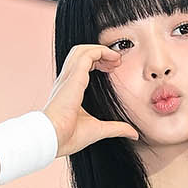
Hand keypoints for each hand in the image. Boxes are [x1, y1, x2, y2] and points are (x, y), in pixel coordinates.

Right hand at [43, 43, 139, 158]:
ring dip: (101, 50)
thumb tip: (133, 133)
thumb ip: (116, 128)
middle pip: (81, 53)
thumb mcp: (99, 130)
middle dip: (99, 53)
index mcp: (69, 89)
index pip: (81, 65)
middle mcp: (67, 80)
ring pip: (82, 49)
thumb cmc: (68, 136)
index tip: (112, 69)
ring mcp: (69, 77)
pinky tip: (112, 60)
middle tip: (116, 62)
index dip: (97, 62)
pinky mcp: (73, 76)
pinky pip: (87, 54)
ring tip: (115, 59)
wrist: (53, 138)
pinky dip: (101, 51)